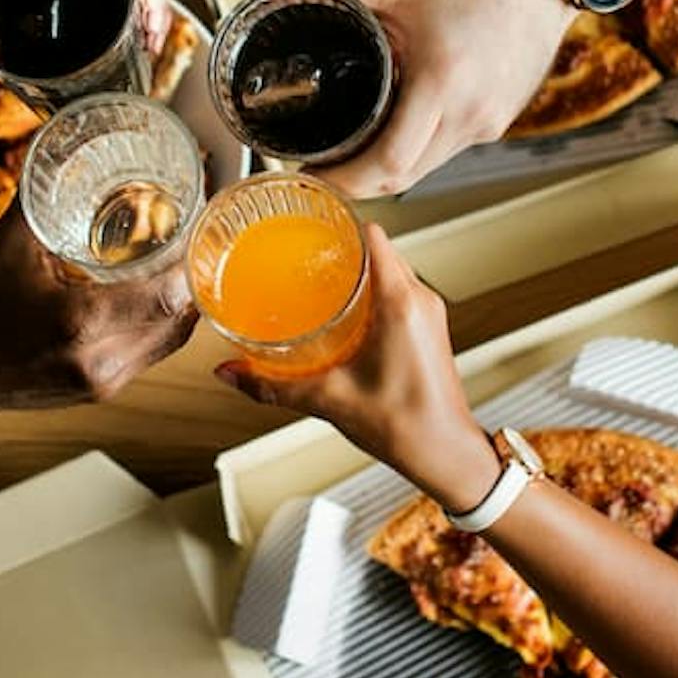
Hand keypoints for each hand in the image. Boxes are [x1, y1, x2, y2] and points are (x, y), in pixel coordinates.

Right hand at [0, 204, 197, 410]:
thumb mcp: (8, 245)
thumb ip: (40, 195)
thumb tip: (60, 147)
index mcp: (79, 321)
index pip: (167, 297)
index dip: (193, 262)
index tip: (199, 226)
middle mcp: (100, 359)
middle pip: (179, 318)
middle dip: (195, 276)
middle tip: (197, 236)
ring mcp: (105, 381)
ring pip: (172, 339)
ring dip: (184, 302)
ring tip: (185, 261)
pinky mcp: (105, 391)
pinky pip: (154, 354)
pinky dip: (163, 323)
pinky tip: (161, 296)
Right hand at [213, 225, 499, 510]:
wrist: (446, 455)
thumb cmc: (406, 427)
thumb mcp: (329, 400)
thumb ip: (273, 385)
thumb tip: (232, 373)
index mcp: (400, 303)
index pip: (374, 236)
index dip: (341, 223)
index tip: (312, 223)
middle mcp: (421, 299)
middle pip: (379, 249)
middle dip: (342, 247)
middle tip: (304, 251)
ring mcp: (429, 313)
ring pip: (391, 269)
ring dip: (358, 268)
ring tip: (319, 275)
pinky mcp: (429, 328)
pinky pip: (400, 290)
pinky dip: (372, 288)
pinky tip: (344, 307)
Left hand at [322, 0, 573, 196]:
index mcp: (441, 81)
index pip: (388, 162)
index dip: (345, 178)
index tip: (313, 172)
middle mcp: (470, 113)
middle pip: (404, 178)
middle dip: (358, 183)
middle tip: (322, 169)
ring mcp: (488, 123)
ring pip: (426, 168)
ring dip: (388, 169)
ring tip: (352, 152)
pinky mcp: (498, 122)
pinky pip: (448, 149)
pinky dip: (418, 148)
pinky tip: (398, 129)